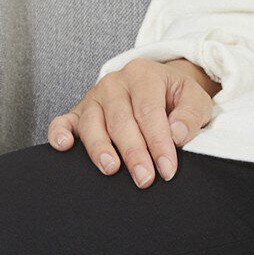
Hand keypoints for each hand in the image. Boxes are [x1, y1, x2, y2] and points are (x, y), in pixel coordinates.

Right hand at [48, 58, 218, 186]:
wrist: (156, 86)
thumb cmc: (174, 97)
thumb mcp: (194, 99)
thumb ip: (190, 114)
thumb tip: (177, 134)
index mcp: (143, 75)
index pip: (149, 112)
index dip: (158, 142)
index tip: (167, 169)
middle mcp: (114, 84)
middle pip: (121, 120)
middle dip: (133, 152)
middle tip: (145, 179)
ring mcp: (93, 98)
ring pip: (92, 123)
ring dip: (100, 147)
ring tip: (111, 168)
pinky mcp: (78, 113)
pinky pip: (63, 121)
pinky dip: (59, 133)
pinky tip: (64, 146)